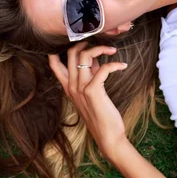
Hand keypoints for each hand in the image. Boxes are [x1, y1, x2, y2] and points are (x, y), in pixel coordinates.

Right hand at [49, 42, 128, 163]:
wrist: (107, 137)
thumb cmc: (100, 114)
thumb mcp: (90, 92)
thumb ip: (89, 75)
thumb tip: (93, 58)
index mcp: (68, 86)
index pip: (54, 63)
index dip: (60, 48)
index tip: (76, 41)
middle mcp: (71, 86)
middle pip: (71, 53)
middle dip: (85, 43)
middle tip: (99, 43)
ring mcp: (80, 88)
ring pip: (85, 56)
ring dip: (100, 49)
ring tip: (112, 51)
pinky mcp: (93, 91)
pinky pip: (103, 69)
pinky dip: (114, 64)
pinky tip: (122, 66)